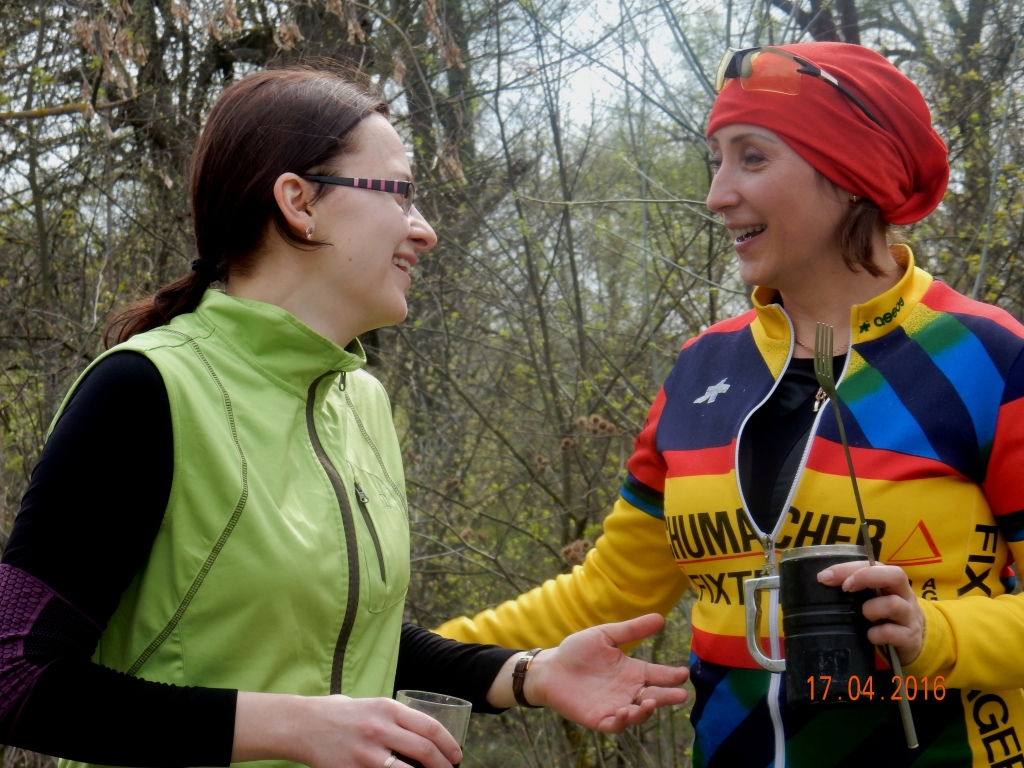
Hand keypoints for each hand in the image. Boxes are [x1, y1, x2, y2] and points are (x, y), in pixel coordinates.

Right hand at [232, 691, 462, 767]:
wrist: (303, 724)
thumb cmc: (342, 713)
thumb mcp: (373, 705)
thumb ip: (397, 718)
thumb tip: (425, 737)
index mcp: (387, 708)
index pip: (430, 728)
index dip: (449, 745)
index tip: (457, 756)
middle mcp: (379, 728)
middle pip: (424, 750)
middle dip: (443, 766)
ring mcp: (366, 752)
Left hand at [525, 614, 688, 732]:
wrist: (551, 668)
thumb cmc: (577, 650)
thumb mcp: (605, 635)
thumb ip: (631, 630)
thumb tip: (660, 617)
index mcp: (632, 671)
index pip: (657, 674)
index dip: (671, 675)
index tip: (683, 673)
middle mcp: (628, 691)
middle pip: (653, 696)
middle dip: (668, 697)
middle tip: (680, 696)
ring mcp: (615, 705)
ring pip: (638, 714)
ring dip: (646, 711)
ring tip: (650, 702)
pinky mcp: (600, 718)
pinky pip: (616, 725)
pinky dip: (623, 722)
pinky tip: (625, 711)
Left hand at [817, 561, 924, 664]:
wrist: (914, 640)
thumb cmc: (885, 613)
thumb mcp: (873, 597)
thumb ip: (855, 586)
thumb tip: (823, 580)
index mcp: (891, 580)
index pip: (873, 565)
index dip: (849, 568)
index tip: (826, 577)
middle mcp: (904, 594)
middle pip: (895, 575)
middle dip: (866, 578)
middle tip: (846, 589)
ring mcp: (909, 616)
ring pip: (893, 604)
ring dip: (870, 609)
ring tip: (863, 616)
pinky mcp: (909, 637)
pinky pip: (891, 632)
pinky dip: (875, 634)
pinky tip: (870, 635)